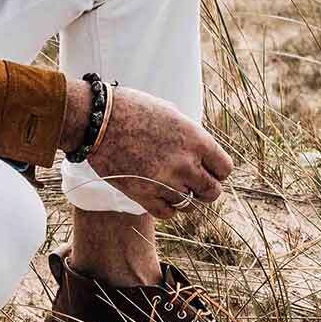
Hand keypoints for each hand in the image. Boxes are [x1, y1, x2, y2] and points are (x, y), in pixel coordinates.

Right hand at [81, 86, 233, 219]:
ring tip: (170, 186)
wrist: (95, 119)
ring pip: (189, 204)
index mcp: (196, 140)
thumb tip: (199, 150)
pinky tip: (158, 195)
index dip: (216, 171)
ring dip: (183, 198)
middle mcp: (186, 163)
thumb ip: (189, 134)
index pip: (224, 170)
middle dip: (204, 189)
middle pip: (212, 192)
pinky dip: (166, 207)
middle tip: (192, 183)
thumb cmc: (131, 109)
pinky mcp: (143, 194)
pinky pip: (167, 213)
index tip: (206, 170)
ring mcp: (164, 181)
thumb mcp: (169, 112)